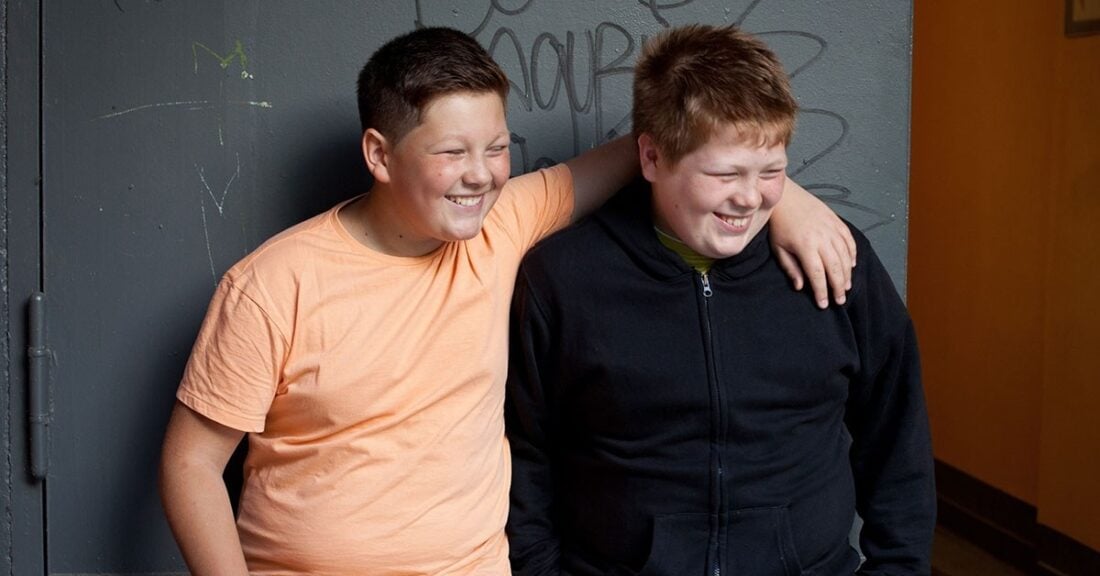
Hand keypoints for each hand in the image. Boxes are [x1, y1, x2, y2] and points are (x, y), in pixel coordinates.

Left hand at [770, 179, 856, 308]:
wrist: (784, 197)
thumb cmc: (779, 224)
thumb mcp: (779, 248)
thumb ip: (791, 268)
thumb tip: (801, 287)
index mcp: (805, 246)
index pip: (818, 275)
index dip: (822, 291)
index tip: (823, 304)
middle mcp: (822, 238)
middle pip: (836, 268)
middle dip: (839, 287)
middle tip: (840, 300)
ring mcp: (831, 228)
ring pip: (845, 255)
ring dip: (847, 273)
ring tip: (846, 286)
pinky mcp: (836, 221)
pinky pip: (849, 240)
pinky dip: (852, 253)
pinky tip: (852, 264)